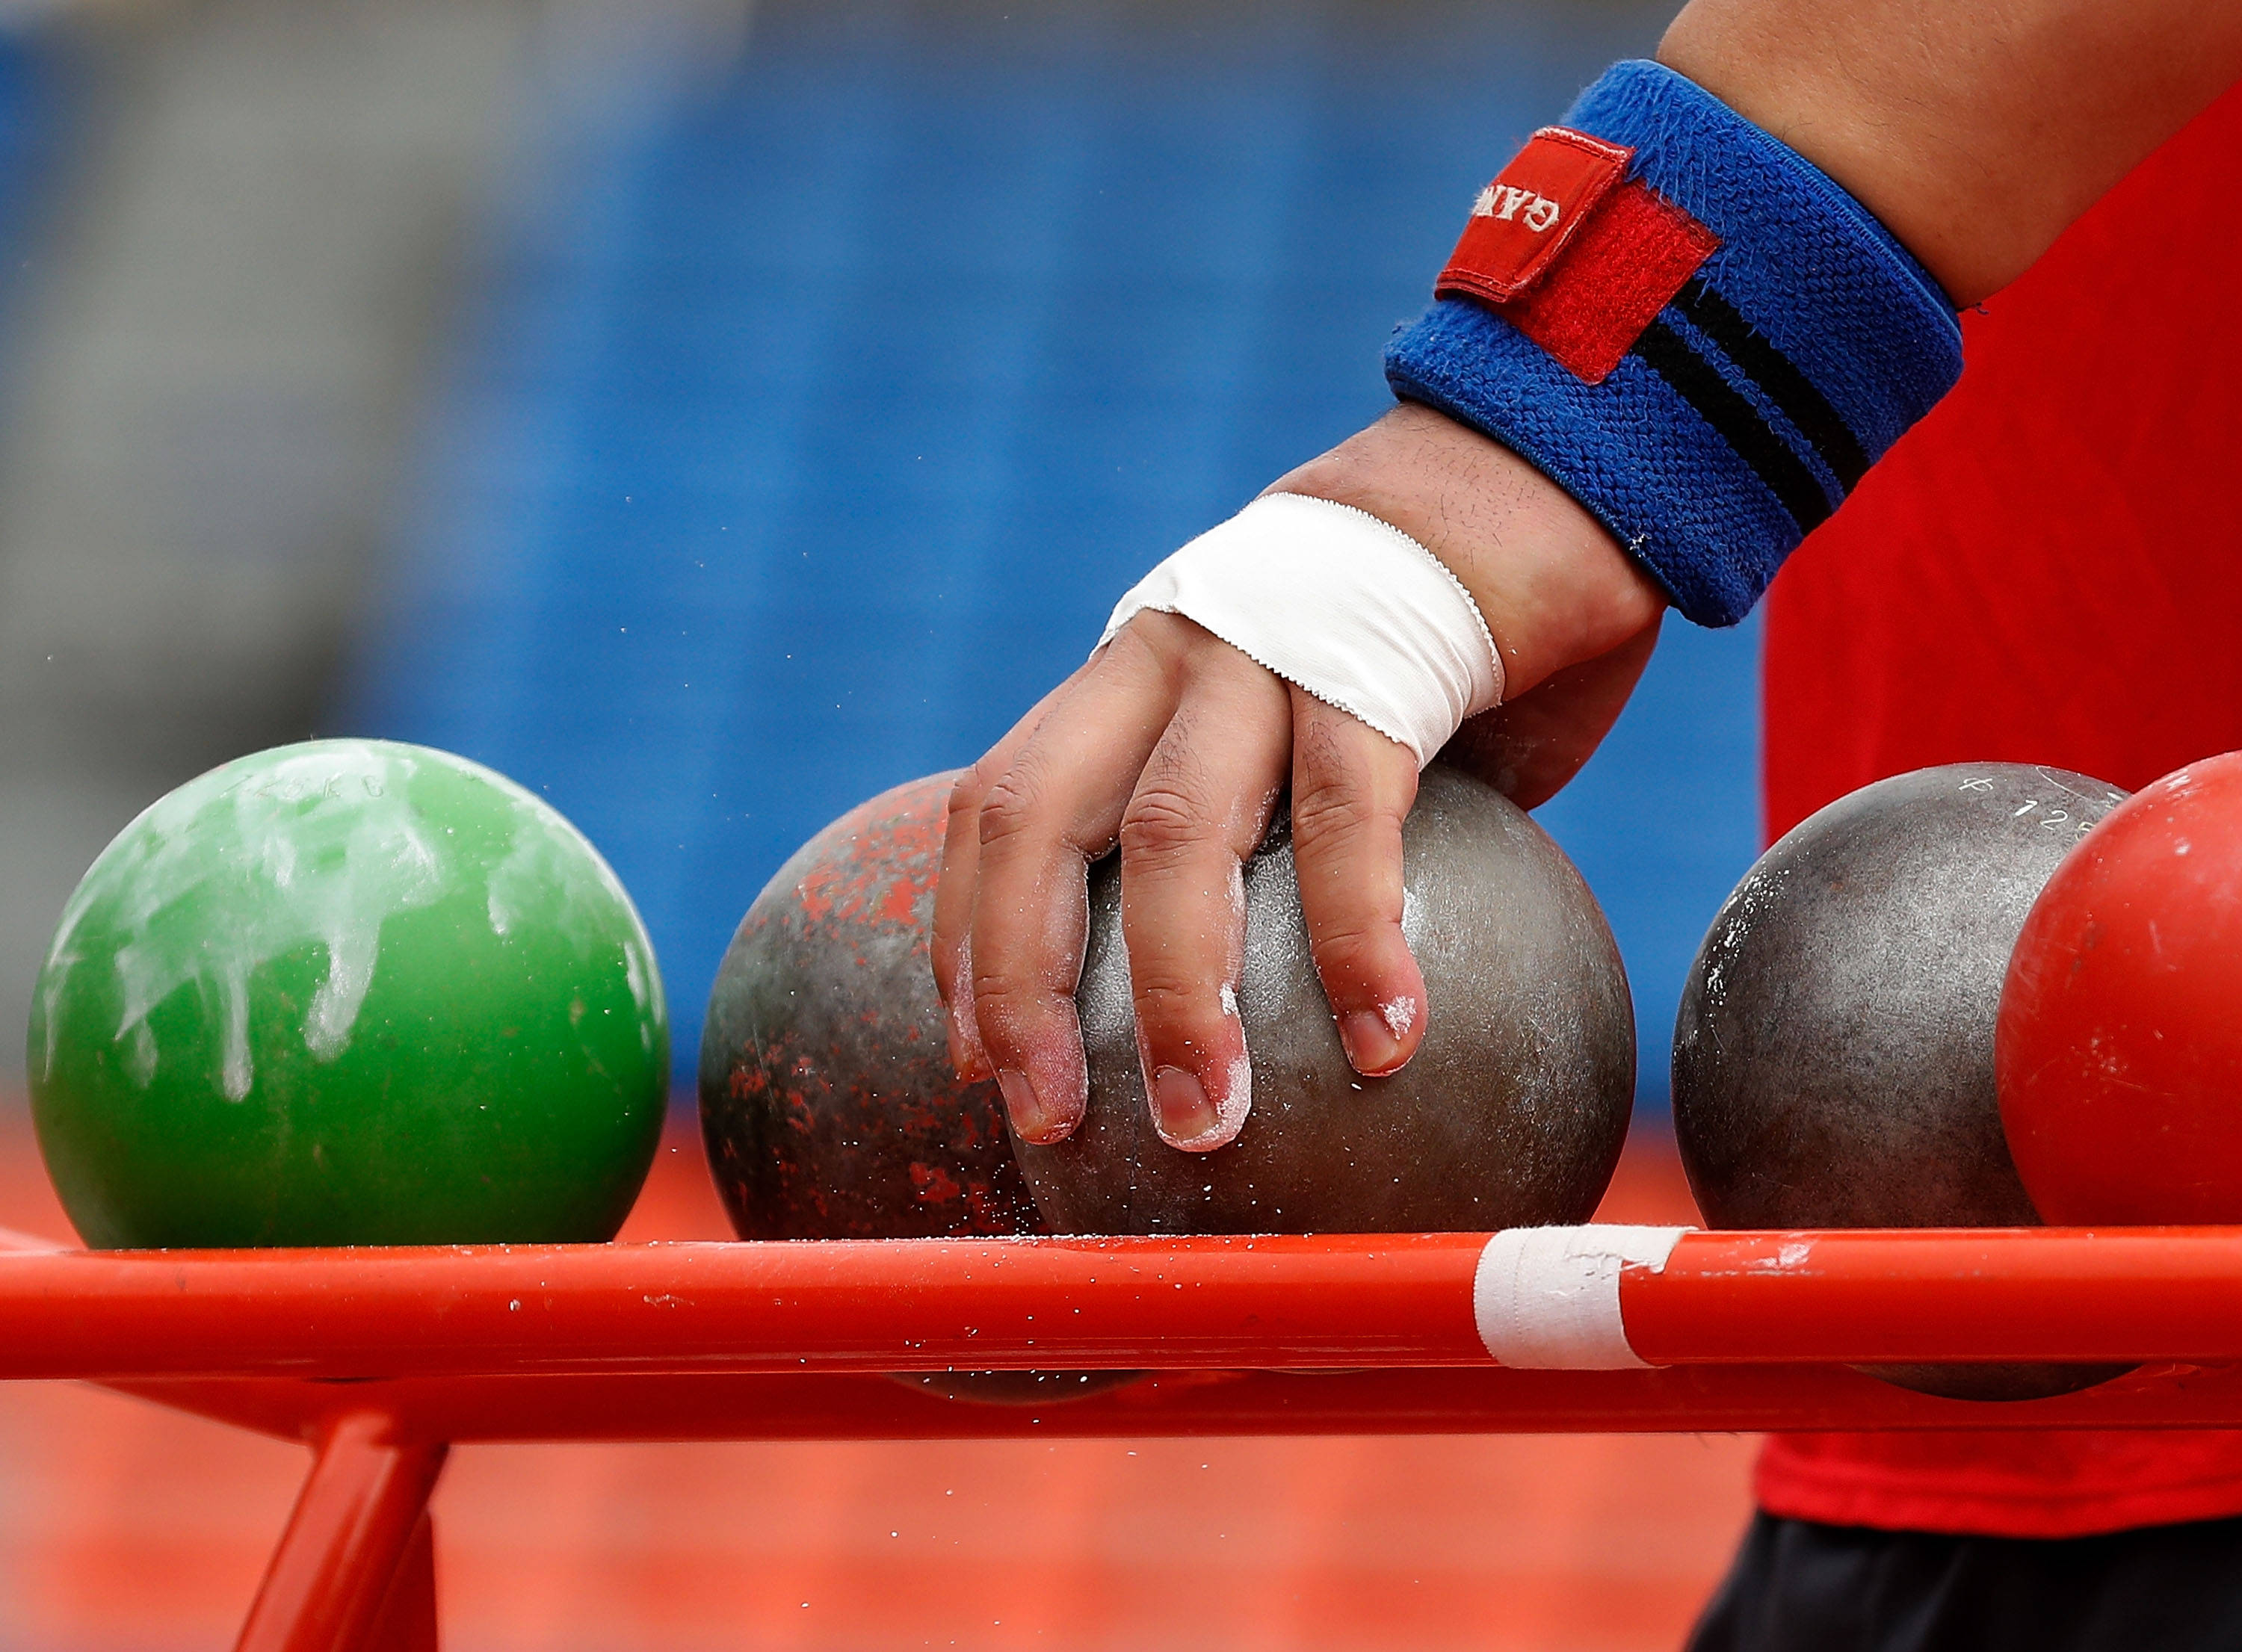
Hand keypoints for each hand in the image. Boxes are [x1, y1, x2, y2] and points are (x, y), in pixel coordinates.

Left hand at [932, 402, 1665, 1151]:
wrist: (1546, 461)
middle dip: (1019, 979)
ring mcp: (1262, 648)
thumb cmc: (1444, 629)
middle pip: (1036, 817)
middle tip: (1043, 1118)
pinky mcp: (1379, 658)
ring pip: (1173, 831)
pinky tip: (1386, 1041)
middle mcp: (1169, 650)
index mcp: (1136, 673)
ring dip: (1177, 994)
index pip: (1000, 802)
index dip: (968, 936)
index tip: (977, 1063)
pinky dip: (1357, 938)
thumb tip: (1293, 1003)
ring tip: (1206, 1120)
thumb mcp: (1326, 724)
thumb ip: (1285, 830)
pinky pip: (1347, 817)